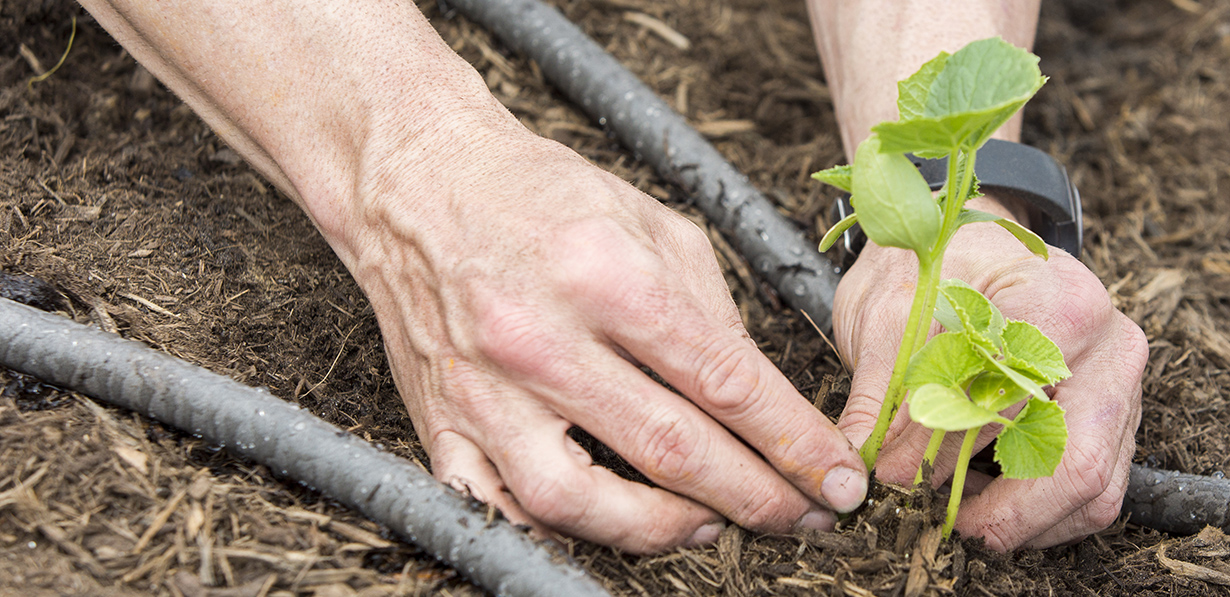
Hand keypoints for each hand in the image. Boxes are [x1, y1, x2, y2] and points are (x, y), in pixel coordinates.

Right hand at [343, 132, 867, 553]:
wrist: (420, 183)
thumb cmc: (538, 194)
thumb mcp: (649, 220)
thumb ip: (711, 309)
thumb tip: (760, 397)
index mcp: (604, 273)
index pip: (723, 380)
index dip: (793, 441)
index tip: (835, 480)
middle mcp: (540, 337)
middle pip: (669, 449)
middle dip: (756, 496)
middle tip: (802, 517)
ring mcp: (483, 388)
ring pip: (580, 501)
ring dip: (664, 529)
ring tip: (710, 524)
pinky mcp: (441, 420)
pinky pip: (496, 509)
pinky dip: (556, 534)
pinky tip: (606, 526)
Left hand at [832, 196, 1146, 550]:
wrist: (968, 244)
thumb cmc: (930, 268)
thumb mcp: (889, 314)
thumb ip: (882, 392)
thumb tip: (866, 464)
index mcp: (1058, 303)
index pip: (1004, 403)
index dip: (943, 450)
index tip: (892, 477)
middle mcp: (1110, 345)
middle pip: (1071, 460)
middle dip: (1000, 510)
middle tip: (939, 525)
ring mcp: (1122, 383)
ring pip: (1092, 484)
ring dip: (1024, 518)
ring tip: (960, 520)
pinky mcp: (1116, 414)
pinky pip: (1096, 485)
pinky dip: (1044, 511)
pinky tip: (989, 505)